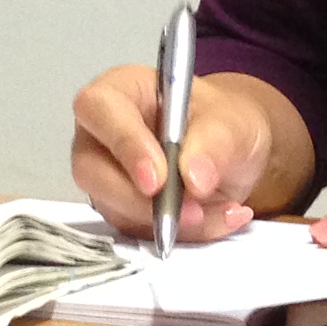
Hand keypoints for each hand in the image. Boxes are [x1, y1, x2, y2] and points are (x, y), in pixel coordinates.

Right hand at [71, 64, 274, 245]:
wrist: (236, 154)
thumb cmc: (224, 123)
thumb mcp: (233, 123)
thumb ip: (214, 144)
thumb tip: (193, 180)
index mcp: (121, 92)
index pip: (98, 109)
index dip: (122, 144)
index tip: (157, 179)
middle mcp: (102, 135)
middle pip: (90, 169)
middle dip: (137, 199)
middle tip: (188, 210)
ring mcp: (107, 176)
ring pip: (114, 209)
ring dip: (167, 220)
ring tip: (221, 208)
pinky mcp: (122, 211)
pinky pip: (141, 232)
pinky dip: (184, 233)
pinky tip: (218, 216)